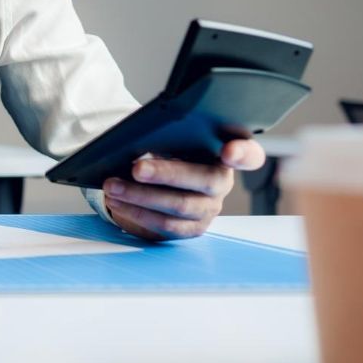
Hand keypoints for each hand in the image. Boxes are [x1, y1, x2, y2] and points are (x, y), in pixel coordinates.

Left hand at [102, 138, 265, 240]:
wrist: (162, 178)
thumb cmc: (167, 149)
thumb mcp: (171, 137)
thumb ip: (168, 135)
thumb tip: (137, 138)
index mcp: (225, 152)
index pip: (249, 154)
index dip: (242, 153)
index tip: (229, 151)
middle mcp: (222, 181)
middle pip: (204, 180)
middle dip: (167, 174)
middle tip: (136, 169)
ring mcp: (210, 207)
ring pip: (181, 205)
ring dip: (141, 196)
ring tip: (113, 186)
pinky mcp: (193, 227)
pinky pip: (167, 224)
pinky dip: (137, 212)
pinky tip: (117, 201)